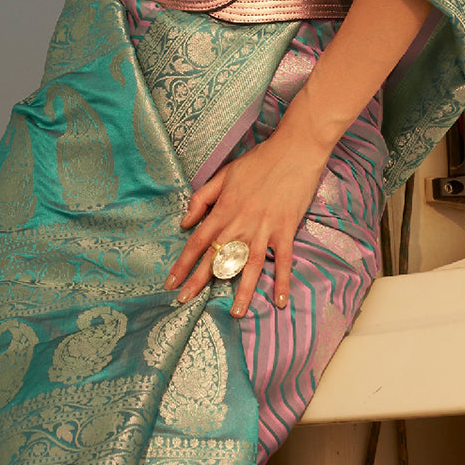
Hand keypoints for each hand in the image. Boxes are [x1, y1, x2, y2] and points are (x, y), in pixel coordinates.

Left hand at [164, 120, 328, 316]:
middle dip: (199, 282)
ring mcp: (265, 229)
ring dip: (242, 290)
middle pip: (217, 258)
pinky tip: (280, 301)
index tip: (171, 282)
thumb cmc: (258, 160)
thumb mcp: (224, 174)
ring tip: (235, 313)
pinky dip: (282, 281)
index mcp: (224, 210)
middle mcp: (241, 223)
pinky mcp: (286, 230)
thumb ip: (202, 198)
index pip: (198, 242)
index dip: (183, 264)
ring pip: (250, 265)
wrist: (294, 150)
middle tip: (185, 303)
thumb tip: (184, 222)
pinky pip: (283, 260)